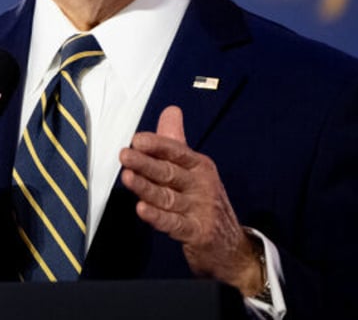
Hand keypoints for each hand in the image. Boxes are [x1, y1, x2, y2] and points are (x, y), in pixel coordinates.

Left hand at [119, 106, 261, 296]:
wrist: (232, 247)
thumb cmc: (204, 201)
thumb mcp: (194, 170)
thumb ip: (175, 142)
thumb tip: (171, 110)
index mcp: (199, 166)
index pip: (177, 151)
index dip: (157, 145)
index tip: (137, 139)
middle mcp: (201, 185)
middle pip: (169, 172)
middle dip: (146, 163)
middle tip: (125, 155)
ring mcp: (200, 210)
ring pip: (167, 197)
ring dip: (146, 188)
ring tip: (127, 178)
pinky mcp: (197, 232)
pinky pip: (173, 223)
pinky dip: (157, 217)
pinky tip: (142, 209)